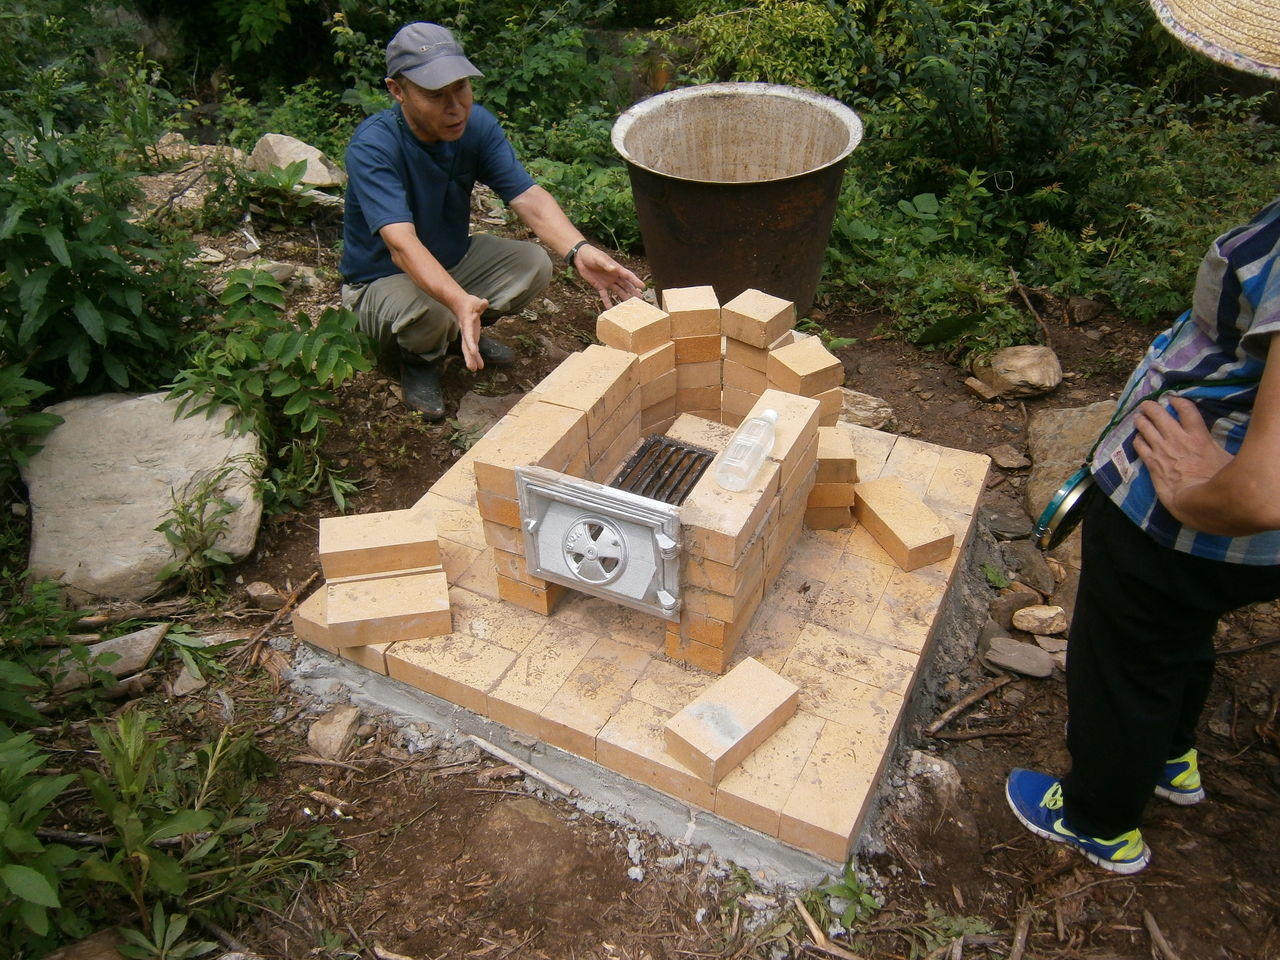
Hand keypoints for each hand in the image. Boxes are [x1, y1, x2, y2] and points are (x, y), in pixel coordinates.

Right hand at [452, 294, 489, 371]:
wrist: (460, 304)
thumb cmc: (470, 303)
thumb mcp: (476, 302)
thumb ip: (480, 304)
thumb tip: (485, 302)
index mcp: (468, 324)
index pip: (469, 335)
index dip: (470, 343)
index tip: (473, 352)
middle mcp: (466, 332)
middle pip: (466, 346)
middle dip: (469, 357)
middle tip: (472, 368)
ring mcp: (468, 336)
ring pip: (468, 350)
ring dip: (472, 360)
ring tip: (475, 370)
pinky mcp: (471, 337)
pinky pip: (473, 349)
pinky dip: (476, 357)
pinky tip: (480, 366)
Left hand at [572, 244, 645, 307]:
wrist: (580, 257)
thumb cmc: (591, 254)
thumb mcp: (599, 258)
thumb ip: (606, 264)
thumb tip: (613, 269)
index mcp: (616, 269)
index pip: (628, 276)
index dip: (636, 281)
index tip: (643, 287)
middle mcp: (614, 276)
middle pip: (626, 285)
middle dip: (633, 292)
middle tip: (640, 299)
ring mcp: (607, 282)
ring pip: (618, 291)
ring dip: (624, 298)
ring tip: (630, 306)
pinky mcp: (599, 286)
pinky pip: (605, 296)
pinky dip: (608, 302)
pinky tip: (611, 309)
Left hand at [1132, 396, 1232, 521]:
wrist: (1196, 500)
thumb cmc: (1217, 482)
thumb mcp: (1228, 460)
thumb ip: (1221, 448)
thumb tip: (1230, 447)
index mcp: (1198, 435)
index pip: (1186, 409)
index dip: (1177, 401)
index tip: (1172, 398)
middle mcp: (1177, 438)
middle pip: (1158, 414)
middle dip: (1150, 407)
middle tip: (1147, 405)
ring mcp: (1161, 449)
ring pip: (1145, 427)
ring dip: (1140, 420)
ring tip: (1138, 418)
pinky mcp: (1151, 462)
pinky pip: (1138, 445)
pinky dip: (1137, 440)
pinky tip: (1138, 439)